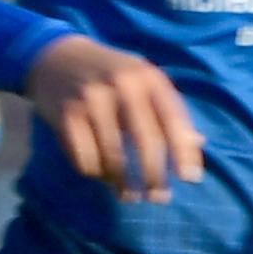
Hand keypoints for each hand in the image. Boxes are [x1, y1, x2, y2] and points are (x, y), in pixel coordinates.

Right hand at [24, 34, 201, 204]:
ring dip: (123, 183)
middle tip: (159, 197)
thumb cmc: (110, 73)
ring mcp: (91, 100)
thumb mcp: (142, 80)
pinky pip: (85, 158)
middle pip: (146, 140)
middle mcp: (121, 85)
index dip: (183, 152)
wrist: (55, 56)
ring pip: (113, 156)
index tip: (190, 179)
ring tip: (130, 196)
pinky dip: (95, 173)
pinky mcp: (66, 116)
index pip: (172, 119)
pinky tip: (102, 176)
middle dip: (154, 175)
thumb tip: (196, 145)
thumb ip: (168, 109)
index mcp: (147, 77)